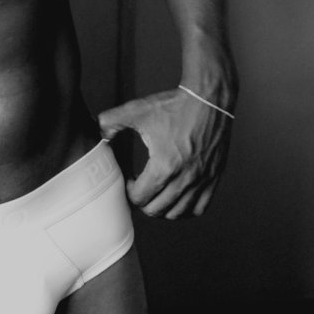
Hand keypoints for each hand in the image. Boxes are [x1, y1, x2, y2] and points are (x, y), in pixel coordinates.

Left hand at [98, 87, 232, 218]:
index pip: (140, 198)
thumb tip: (100, 135)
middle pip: (156, 210)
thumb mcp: (137, 110)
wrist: (208, 99)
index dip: (128, 191)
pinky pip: (199, 208)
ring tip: (156, 193)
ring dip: (162, 208)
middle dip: (143, 201)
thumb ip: (110, 122)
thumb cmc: (173, 105)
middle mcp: (185, 178)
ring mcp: (201, 180)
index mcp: (164, 166)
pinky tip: (177, 198)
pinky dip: (185, 209)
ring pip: (177, 213)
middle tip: (139, 188)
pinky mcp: (213, 178)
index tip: (129, 179)